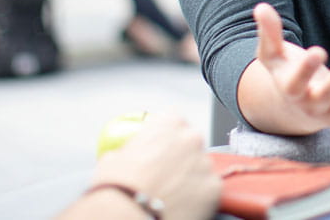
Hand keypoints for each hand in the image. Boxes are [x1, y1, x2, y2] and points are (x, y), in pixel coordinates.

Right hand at [91, 112, 219, 219]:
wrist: (128, 216)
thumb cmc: (118, 187)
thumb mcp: (115, 157)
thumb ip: (133, 148)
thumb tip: (132, 154)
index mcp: (169, 123)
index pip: (174, 119)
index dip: (165, 136)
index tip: (160, 149)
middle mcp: (192, 138)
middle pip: (191, 142)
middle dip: (181, 156)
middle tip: (165, 175)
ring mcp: (205, 163)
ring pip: (201, 167)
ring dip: (190, 177)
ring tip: (170, 194)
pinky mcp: (214, 188)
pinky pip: (208, 190)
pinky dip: (198, 197)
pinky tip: (180, 204)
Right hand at [251, 2, 329, 130]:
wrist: (299, 107)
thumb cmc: (287, 73)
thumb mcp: (273, 55)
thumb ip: (269, 32)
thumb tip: (261, 8)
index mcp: (291, 91)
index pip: (296, 85)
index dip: (306, 71)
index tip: (318, 50)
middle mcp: (312, 107)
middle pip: (329, 94)